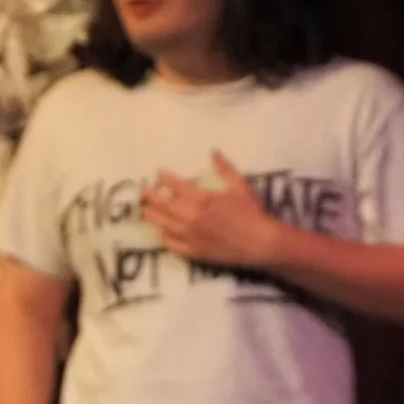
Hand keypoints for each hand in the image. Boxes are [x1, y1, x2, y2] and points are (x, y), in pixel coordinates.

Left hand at [140, 152, 285, 267]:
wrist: (260, 243)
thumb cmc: (251, 213)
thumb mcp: (240, 186)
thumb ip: (225, 169)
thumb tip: (213, 152)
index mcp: (203, 200)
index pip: (177, 186)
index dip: (165, 178)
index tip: (158, 173)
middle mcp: (193, 218)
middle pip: (164, 206)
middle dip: (151, 197)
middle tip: (143, 192)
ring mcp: (191, 236)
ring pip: (163, 225)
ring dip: (152, 216)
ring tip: (145, 210)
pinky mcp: (194, 252)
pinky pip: (171, 245)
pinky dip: (163, 237)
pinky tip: (160, 232)